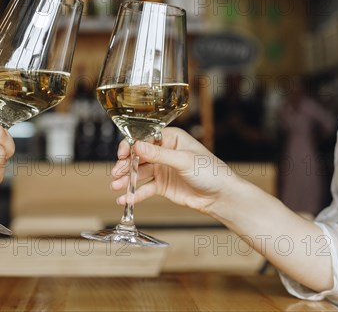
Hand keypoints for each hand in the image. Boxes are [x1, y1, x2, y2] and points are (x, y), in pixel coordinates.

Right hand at [111, 127, 238, 214]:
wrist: (221, 196)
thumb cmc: (210, 172)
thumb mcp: (183, 160)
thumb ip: (158, 154)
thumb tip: (137, 146)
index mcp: (170, 138)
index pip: (145, 138)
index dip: (131, 146)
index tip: (122, 154)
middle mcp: (164, 152)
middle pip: (138, 156)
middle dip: (126, 165)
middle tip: (116, 173)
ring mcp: (162, 169)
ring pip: (139, 173)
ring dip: (127, 180)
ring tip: (116, 187)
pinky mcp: (162, 186)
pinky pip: (144, 188)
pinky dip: (134, 194)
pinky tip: (125, 199)